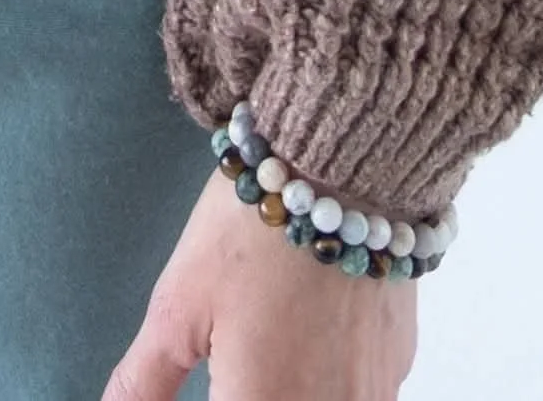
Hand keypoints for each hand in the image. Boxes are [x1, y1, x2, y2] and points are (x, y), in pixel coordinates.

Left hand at [102, 163, 419, 399]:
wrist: (342, 165)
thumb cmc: (251, 233)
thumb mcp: (178, 305)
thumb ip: (145, 380)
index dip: (212, 399)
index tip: (207, 379)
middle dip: (247, 389)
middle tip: (229, 360)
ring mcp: (369, 393)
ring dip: (290, 386)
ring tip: (267, 342)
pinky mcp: (396, 363)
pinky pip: (358, 394)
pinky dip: (327, 378)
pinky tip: (309, 334)